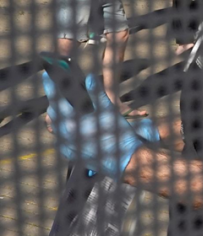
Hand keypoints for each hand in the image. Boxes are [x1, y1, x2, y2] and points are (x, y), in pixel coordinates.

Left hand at [42, 72, 158, 177]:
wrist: (123, 160)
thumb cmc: (117, 133)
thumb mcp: (108, 110)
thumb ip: (96, 92)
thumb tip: (89, 77)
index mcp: (71, 123)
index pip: (56, 99)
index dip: (51, 85)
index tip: (46, 74)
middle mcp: (64, 135)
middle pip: (53, 113)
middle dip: (55, 100)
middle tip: (59, 90)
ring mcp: (66, 146)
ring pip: (56, 126)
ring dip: (60, 115)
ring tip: (67, 106)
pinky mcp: (70, 153)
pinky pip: (62, 137)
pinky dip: (65, 128)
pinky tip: (75, 124)